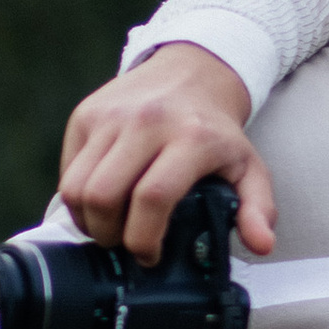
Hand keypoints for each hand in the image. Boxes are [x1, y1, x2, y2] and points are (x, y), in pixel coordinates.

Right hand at [60, 45, 275, 260]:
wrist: (192, 73)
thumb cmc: (216, 131)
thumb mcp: (248, 167)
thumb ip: (258, 208)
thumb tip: (260, 244)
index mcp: (191, 138)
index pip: (153, 198)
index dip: (144, 238)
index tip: (149, 256)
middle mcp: (147, 122)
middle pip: (104, 196)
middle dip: (109, 235)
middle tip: (124, 243)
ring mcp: (111, 116)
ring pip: (75, 187)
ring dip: (87, 221)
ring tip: (109, 228)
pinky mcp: (86, 115)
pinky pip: (68, 170)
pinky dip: (77, 198)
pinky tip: (99, 203)